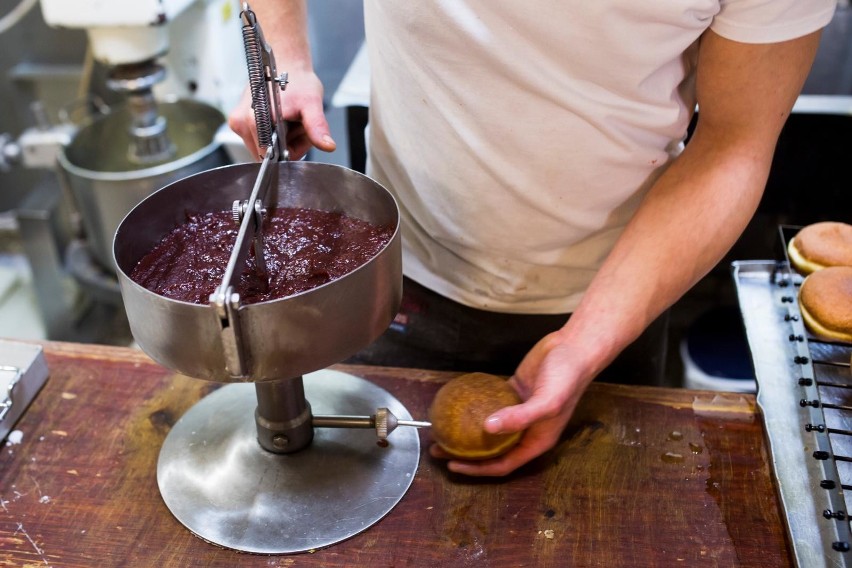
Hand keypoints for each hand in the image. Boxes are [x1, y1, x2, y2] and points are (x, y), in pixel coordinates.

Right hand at [227, 69, 335, 160]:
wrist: (284, 62)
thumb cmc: (297, 80)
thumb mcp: (311, 104)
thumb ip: (317, 127)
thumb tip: (327, 145)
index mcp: (255, 120)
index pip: (273, 157)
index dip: (292, 149)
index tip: (300, 132)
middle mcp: (240, 123)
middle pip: (268, 154)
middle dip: (288, 144)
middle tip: (298, 123)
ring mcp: (237, 122)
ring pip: (265, 148)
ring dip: (282, 139)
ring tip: (290, 118)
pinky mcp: (239, 121)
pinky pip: (261, 139)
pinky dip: (275, 133)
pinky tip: (282, 118)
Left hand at [429, 330, 593, 475]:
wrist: (573, 348)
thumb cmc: (568, 379)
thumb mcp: (547, 403)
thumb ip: (520, 417)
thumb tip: (488, 428)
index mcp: (536, 441)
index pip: (502, 464)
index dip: (478, 469)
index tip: (454, 465)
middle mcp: (525, 431)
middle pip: (491, 450)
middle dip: (466, 453)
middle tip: (439, 449)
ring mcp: (517, 412)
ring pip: (487, 429)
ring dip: (466, 432)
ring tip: (443, 430)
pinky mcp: (511, 393)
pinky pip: (488, 405)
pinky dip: (473, 408)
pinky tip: (457, 405)